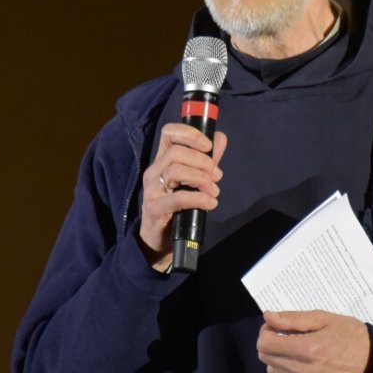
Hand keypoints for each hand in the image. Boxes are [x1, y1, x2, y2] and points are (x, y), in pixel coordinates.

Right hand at [138, 123, 227, 270]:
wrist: (160, 239)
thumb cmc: (178, 207)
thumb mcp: (194, 180)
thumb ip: (207, 160)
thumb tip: (220, 138)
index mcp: (162, 160)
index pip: (169, 133)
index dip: (190, 133)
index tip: (208, 146)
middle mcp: (153, 171)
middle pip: (176, 152)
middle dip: (203, 162)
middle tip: (217, 175)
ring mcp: (152, 190)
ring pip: (176, 171)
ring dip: (202, 179)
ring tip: (214, 191)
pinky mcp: (154, 209)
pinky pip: (178, 198)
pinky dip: (199, 198)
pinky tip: (211, 203)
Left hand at [256, 310, 371, 372]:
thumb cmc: (350, 335)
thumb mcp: (324, 318)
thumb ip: (293, 318)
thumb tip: (268, 317)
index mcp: (308, 349)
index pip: (265, 344)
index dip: (267, 331)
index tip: (278, 327)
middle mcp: (304, 372)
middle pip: (265, 357)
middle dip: (271, 343)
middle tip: (288, 336)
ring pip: (273, 371)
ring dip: (279, 358)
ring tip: (298, 350)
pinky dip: (290, 372)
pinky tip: (305, 364)